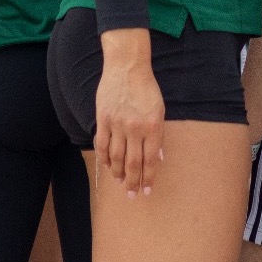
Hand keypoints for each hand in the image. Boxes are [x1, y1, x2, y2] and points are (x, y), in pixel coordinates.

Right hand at [95, 31, 165, 195]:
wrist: (127, 66)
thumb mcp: (160, 110)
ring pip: (115, 157)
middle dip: (133, 182)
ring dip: (118, 173)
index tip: (147, 191)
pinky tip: (107, 167)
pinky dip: (103, 158)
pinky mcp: (103, 119)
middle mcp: (135, 128)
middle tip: (132, 195)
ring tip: (120, 182)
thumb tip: (157, 158)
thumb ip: (158, 135)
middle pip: (132, 163)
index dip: (148, 178)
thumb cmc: (146, 88)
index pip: (150, 160)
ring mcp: (117, 124)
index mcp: (153, 126)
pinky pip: (101, 144)